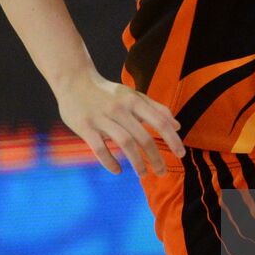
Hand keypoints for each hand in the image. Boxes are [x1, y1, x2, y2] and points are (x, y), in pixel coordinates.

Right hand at [52, 68, 183, 175]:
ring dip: (137, 162)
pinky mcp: (85, 127)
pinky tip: (118, 171)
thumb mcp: (133, 96)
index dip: (172, 139)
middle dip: (155, 157)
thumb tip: (177, 126)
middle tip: (162, 172)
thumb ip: (156, 109)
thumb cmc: (108, 92)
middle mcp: (119, 108)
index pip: (159, 121)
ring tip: (144, 174)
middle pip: (143, 137)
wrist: (74, 80)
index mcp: (133, 100)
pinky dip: (110, 162)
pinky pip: (100, 148)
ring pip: (125, 143)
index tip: (181, 154)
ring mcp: (101, 118)